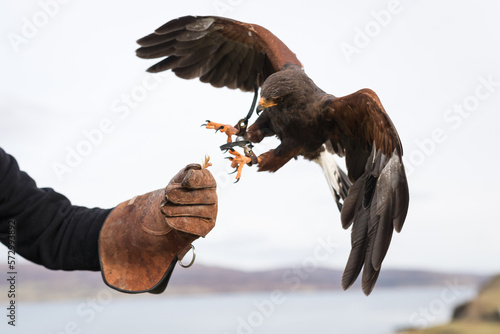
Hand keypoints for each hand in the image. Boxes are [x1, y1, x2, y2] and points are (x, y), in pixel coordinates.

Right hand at [99, 162, 217, 293]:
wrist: (169, 204)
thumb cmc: (167, 226)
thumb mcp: (166, 244)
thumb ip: (164, 261)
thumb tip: (155, 291)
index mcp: (207, 224)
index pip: (203, 223)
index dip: (185, 222)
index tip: (168, 221)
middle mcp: (213, 207)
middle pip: (205, 205)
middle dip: (183, 207)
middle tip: (166, 207)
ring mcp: (209, 190)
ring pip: (202, 189)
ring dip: (183, 193)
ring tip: (168, 196)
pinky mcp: (202, 175)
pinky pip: (200, 173)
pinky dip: (192, 175)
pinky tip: (183, 179)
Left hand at [161, 163, 216, 236]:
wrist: (172, 213)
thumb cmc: (176, 192)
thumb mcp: (177, 180)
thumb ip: (185, 172)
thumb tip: (196, 167)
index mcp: (208, 182)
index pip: (207, 179)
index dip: (196, 180)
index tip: (184, 182)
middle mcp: (213, 197)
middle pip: (203, 196)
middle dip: (183, 195)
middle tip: (168, 194)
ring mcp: (212, 213)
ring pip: (198, 211)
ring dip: (178, 210)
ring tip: (163, 208)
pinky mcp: (207, 227)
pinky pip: (195, 226)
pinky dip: (180, 222)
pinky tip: (168, 219)